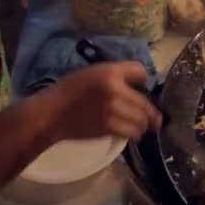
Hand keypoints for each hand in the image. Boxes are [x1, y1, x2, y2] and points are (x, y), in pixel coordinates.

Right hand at [44, 62, 161, 140]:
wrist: (51, 113)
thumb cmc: (70, 90)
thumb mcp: (94, 72)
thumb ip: (117, 75)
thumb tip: (141, 85)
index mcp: (110, 72)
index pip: (141, 72)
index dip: (143, 80)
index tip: (141, 88)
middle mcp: (115, 90)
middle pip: (145, 102)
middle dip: (150, 111)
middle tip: (152, 116)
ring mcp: (113, 110)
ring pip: (143, 119)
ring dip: (144, 123)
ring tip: (141, 124)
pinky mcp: (109, 127)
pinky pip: (133, 131)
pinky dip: (135, 132)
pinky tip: (131, 131)